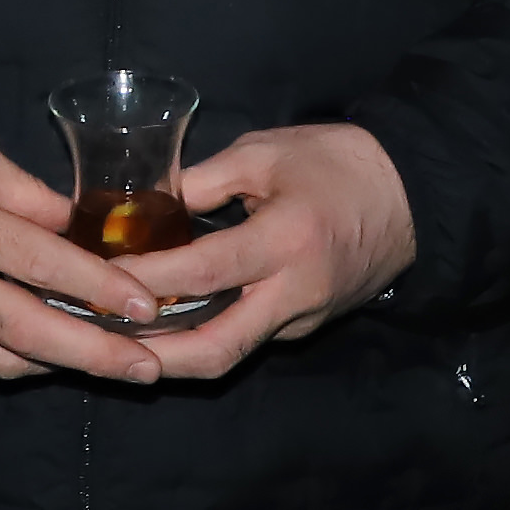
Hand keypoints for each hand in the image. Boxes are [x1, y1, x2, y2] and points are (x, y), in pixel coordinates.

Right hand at [0, 103, 170, 386]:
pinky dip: (14, 354)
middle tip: (145, 369)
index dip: (97, 288)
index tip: (145, 306)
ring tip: (110, 366)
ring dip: (58, 366)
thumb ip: (25, 193)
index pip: (38, 263)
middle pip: (24, 330)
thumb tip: (82, 231)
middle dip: (92, 355)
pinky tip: (51, 349)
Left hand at [101, 122, 419, 378]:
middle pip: (216, 349)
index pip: (203, 273)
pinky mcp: (304, 326)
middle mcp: (295, 293)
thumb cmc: (338, 163)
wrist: (412, 196)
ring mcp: (302, 318)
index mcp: (285, 241)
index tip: (96, 280)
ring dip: (172, 356)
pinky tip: (163, 325)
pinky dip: (201, 337)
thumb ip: (204, 181)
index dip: (145, 281)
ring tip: (116, 344)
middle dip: (154, 357)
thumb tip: (144, 209)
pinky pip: (247, 338)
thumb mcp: (266, 152)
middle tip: (101, 347)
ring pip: (230, 353)